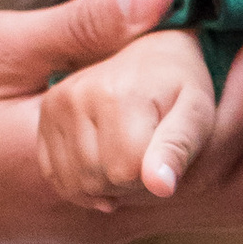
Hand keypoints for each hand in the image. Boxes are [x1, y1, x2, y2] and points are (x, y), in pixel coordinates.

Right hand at [39, 28, 219, 209]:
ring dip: (104, 186)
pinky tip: (102, 170)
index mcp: (119, 95)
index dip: (150, 178)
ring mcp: (57, 104)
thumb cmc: (181, 89)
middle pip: (97, 179)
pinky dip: (79, 184)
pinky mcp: (46, 114)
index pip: (126, 173)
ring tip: (126, 160)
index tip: (163, 154)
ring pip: (75, 182)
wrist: (153, 55)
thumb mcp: (196, 116)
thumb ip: (178, 150)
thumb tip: (160, 187)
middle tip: (146, 157)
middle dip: (127, 184)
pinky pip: (53, 174)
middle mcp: (79, 96)